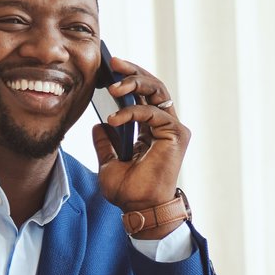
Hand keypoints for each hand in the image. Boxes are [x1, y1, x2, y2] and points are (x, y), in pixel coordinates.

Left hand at [90, 57, 188, 230]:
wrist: (141, 210)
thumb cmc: (129, 192)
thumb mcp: (108, 163)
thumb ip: (105, 143)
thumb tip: (98, 126)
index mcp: (152, 130)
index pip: (144, 95)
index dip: (129, 79)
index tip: (109, 69)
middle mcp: (166, 126)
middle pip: (153, 86)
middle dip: (133, 71)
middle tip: (112, 64)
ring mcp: (173, 129)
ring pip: (157, 92)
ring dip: (134, 83)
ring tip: (112, 86)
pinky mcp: (176, 135)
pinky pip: (152, 113)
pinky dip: (131, 112)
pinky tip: (113, 119)